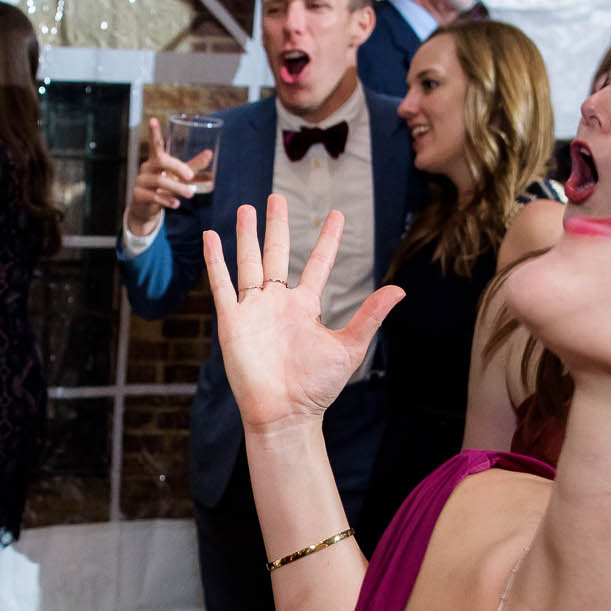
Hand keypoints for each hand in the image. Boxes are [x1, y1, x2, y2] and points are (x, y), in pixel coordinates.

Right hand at [127, 116, 212, 237]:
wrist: (146, 209)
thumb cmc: (164, 188)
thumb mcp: (178, 176)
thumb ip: (193, 166)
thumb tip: (210, 153)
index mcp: (156, 160)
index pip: (155, 144)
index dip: (154, 132)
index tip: (153, 119)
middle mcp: (147, 167)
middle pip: (161, 160)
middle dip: (177, 167)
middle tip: (191, 177)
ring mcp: (141, 181)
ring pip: (159, 180)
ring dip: (177, 188)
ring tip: (190, 194)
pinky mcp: (138, 195)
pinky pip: (153, 196)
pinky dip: (167, 200)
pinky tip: (176, 204)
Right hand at [201, 196, 402, 440]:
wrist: (284, 413)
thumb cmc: (317, 387)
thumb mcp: (349, 347)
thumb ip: (370, 315)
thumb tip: (400, 289)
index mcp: (306, 307)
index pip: (316, 264)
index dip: (326, 240)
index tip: (336, 214)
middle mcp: (278, 303)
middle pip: (276, 254)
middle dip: (276, 226)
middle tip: (276, 197)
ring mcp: (253, 309)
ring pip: (248, 262)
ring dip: (246, 236)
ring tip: (246, 208)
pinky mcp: (232, 321)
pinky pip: (222, 285)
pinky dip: (215, 262)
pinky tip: (211, 238)